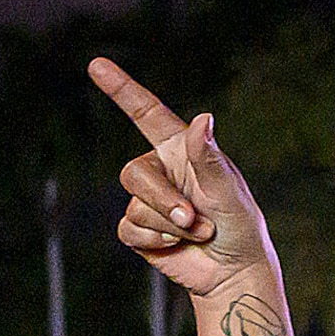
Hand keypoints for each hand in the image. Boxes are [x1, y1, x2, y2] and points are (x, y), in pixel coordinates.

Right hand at [89, 58, 279, 305]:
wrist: (231, 270)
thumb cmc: (239, 224)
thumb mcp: (228, 189)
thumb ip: (209, 158)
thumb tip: (202, 119)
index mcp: (181, 148)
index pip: (145, 114)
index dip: (121, 89)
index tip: (96, 65)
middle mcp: (160, 169)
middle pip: (132, 173)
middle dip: (163, 200)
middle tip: (194, 219)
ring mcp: (147, 201)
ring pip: (136, 206)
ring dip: (170, 226)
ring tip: (198, 232)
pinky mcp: (139, 231)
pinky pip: (129, 229)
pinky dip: (155, 240)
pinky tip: (174, 245)